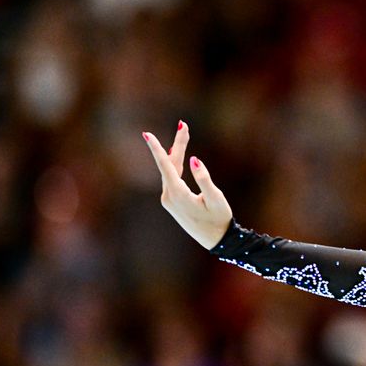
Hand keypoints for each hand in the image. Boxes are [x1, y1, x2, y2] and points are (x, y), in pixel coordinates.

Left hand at [142, 121, 232, 249]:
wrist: (216, 241)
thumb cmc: (219, 219)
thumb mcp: (216, 198)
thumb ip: (204, 178)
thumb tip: (194, 159)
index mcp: (178, 194)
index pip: (165, 166)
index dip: (156, 148)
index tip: (146, 134)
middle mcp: (169, 196)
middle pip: (169, 164)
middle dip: (177, 144)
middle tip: (183, 124)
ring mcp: (168, 199)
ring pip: (170, 170)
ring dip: (177, 152)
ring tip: (184, 132)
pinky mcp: (172, 201)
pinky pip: (171, 177)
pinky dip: (175, 164)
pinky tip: (177, 154)